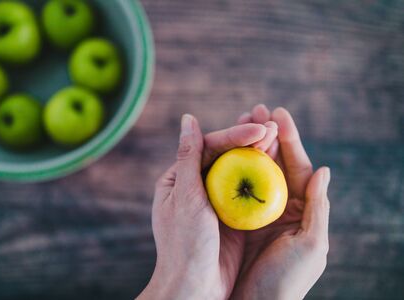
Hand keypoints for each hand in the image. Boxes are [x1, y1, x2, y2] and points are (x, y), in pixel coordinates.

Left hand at [138, 114, 268, 298]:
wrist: (196, 287)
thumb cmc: (184, 243)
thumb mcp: (186, 197)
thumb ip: (189, 156)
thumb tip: (188, 118)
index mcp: (179, 178)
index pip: (208, 147)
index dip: (234, 135)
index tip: (258, 128)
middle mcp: (197, 185)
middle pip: (225, 155)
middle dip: (249, 139)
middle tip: (274, 124)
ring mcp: (217, 200)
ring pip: (240, 170)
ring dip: (258, 153)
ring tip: (279, 134)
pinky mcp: (233, 215)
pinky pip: (249, 190)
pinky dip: (263, 175)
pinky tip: (278, 162)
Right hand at [231, 105, 330, 299]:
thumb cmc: (287, 279)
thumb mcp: (311, 244)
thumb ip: (317, 206)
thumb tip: (324, 168)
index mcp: (303, 210)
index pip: (298, 166)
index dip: (289, 139)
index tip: (278, 112)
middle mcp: (280, 206)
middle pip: (275, 162)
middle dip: (266, 134)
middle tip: (255, 108)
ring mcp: (257, 210)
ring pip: (253, 170)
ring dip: (247, 145)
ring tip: (240, 120)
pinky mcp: (237, 217)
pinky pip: (235, 187)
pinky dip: (231, 167)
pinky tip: (224, 150)